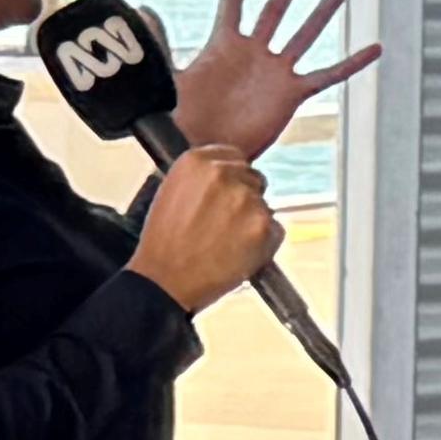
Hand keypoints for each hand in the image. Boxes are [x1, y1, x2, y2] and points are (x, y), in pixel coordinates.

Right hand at [133, 146, 281, 313]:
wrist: (165, 282)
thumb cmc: (165, 244)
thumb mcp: (173, 193)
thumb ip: (203, 178)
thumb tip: (230, 173)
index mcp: (196, 161)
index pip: (234, 156)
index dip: (232, 178)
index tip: (225, 193)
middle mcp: (224, 173)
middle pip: (253, 178)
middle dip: (244, 199)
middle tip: (222, 225)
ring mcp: (247, 199)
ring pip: (264, 205)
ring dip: (252, 222)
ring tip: (224, 243)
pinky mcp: (264, 225)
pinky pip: (275, 230)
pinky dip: (264, 242)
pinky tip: (238, 253)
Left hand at [170, 0, 381, 158]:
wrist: (200, 151)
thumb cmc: (181, 117)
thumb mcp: (168, 76)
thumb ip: (162, 42)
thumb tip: (144, 7)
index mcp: (223, 46)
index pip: (234, 1)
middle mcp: (253, 54)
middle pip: (273, 12)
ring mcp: (275, 72)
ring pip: (302, 36)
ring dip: (319, 16)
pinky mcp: (292, 94)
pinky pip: (328, 75)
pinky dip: (352, 62)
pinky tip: (374, 48)